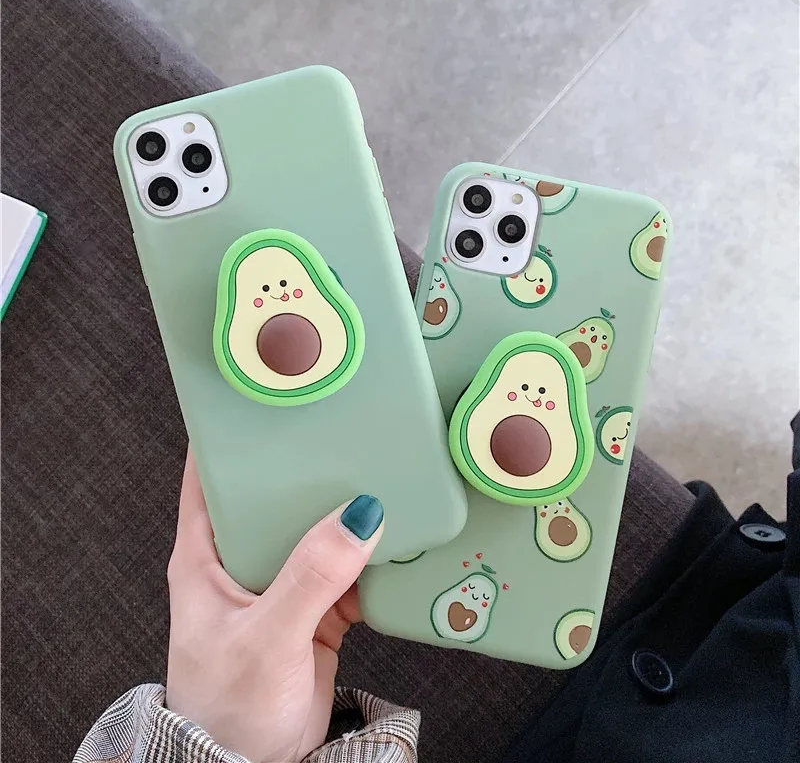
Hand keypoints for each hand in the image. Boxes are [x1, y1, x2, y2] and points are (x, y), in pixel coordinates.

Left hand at [166, 450, 384, 761]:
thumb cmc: (226, 710)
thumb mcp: (263, 638)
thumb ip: (309, 578)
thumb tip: (358, 517)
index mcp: (205, 554)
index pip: (209, 474)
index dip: (231, 433)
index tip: (263, 394)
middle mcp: (243, 558)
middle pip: (274, 492)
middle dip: (305, 463)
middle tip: (341, 426)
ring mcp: (282, 580)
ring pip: (316, 526)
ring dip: (343, 508)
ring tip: (378, 471)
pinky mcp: (316, 606)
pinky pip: (348, 566)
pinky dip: (371, 554)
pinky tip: (394, 537)